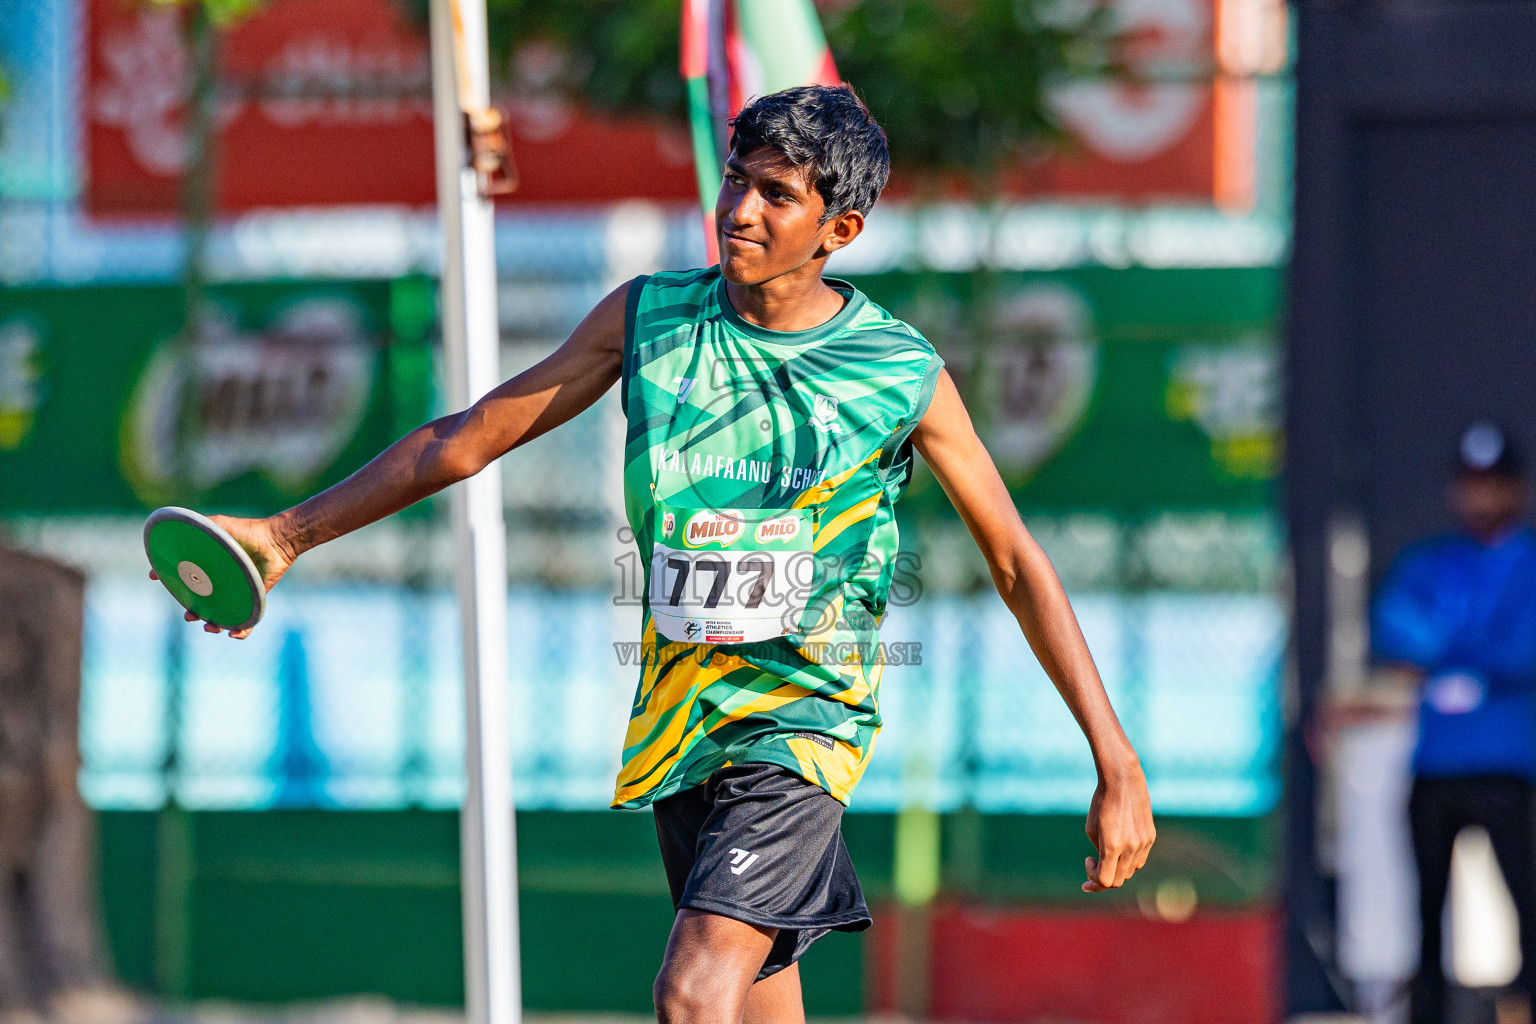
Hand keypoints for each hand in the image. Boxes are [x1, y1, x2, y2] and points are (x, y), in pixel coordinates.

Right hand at [148, 514, 295, 639]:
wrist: (275, 540)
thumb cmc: (247, 531)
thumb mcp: (219, 526)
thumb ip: (200, 527)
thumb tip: (175, 529)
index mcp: (208, 569)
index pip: (184, 579)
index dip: (169, 581)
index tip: (153, 576)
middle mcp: (220, 582)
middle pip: (200, 604)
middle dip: (191, 613)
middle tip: (189, 615)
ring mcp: (236, 593)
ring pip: (220, 617)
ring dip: (212, 625)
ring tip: (209, 626)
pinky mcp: (253, 600)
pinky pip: (246, 622)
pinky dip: (240, 632)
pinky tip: (234, 634)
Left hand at [1083, 761, 1155, 891]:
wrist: (1123, 781)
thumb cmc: (1101, 803)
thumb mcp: (1091, 829)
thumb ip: (1100, 853)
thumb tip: (1106, 866)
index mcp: (1112, 846)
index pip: (1105, 880)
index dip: (1093, 880)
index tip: (1087, 866)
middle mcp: (1131, 847)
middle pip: (1119, 880)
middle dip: (1103, 878)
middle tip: (1092, 867)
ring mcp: (1143, 843)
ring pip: (1131, 871)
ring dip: (1117, 869)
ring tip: (1105, 855)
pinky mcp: (1150, 837)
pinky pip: (1140, 859)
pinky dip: (1128, 860)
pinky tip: (1118, 847)